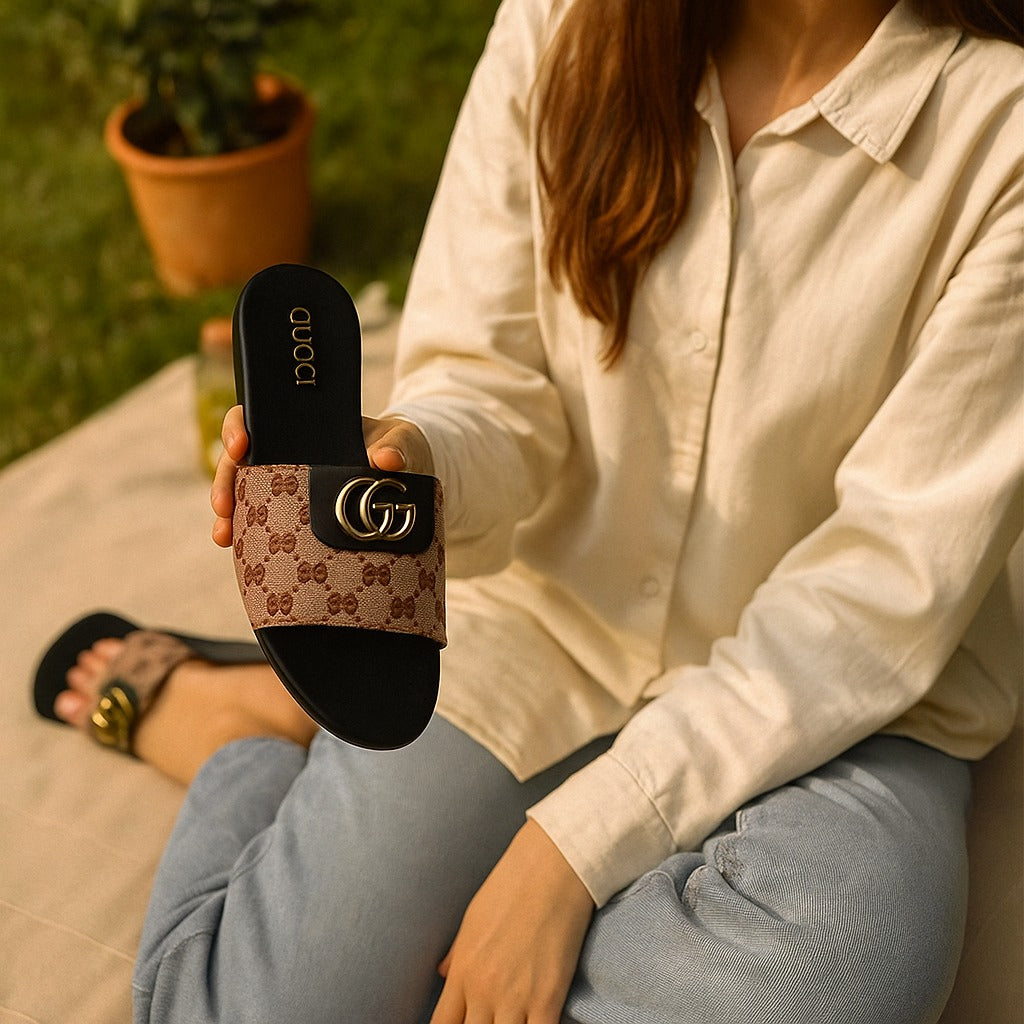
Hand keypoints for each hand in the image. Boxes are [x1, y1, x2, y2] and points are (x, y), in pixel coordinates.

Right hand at [210, 406, 434, 547]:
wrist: (409, 479)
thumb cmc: (401, 449)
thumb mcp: (403, 440)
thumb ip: (397, 445)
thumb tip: (385, 460)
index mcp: (307, 427)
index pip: (258, 418)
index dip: (238, 427)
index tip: (241, 446)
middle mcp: (290, 453)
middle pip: (241, 460)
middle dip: (224, 482)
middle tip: (223, 508)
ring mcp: (289, 484)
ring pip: (244, 494)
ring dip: (228, 515)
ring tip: (224, 537)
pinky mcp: (295, 514)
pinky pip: (262, 522)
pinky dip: (246, 536)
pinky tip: (235, 551)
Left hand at [430, 819, 594, 1023]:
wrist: (551, 865)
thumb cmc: (511, 885)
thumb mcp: (473, 918)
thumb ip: (458, 952)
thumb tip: (443, 974)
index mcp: (462, 972)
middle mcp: (483, 991)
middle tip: (490, 1022)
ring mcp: (515, 998)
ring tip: (512, 1023)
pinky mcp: (548, 999)